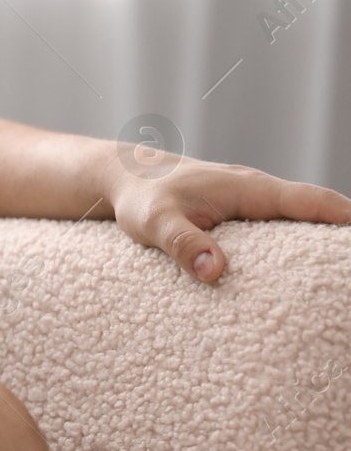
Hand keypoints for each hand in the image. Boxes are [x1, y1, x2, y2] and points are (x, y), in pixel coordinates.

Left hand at [106, 156, 350, 281]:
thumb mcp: (155, 223)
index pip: (313, 202)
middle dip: (341, 234)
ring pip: (296, 218)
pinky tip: (297, 270)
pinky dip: (293, 241)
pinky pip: (276, 226)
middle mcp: (256, 191)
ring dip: (320, 239)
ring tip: (336, 273)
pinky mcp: (237, 212)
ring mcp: (248, 200)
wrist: (122, 177)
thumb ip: (183, 244)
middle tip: (349, 270)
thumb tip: (215, 272)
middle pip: (315, 210)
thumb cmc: (140, 196)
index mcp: (249, 189)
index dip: (346, 219)